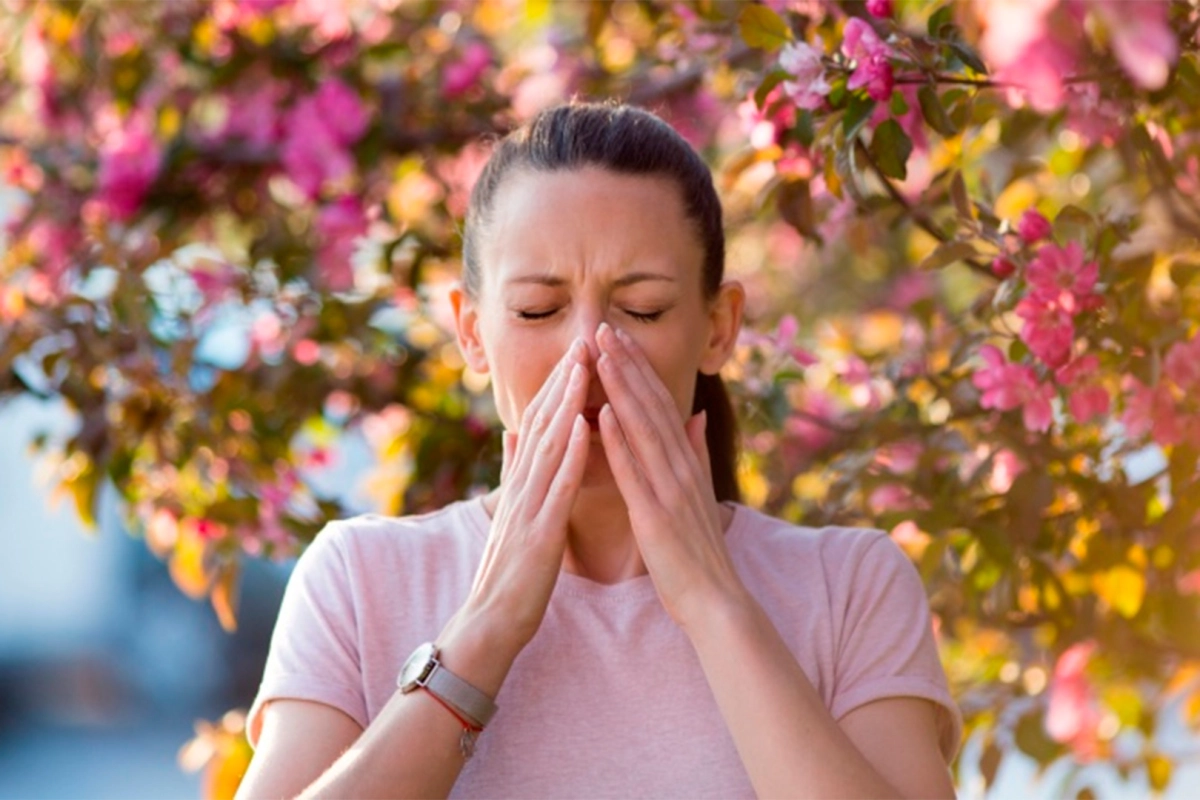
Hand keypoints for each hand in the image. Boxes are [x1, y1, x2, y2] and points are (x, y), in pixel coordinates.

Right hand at [440, 339, 591, 666]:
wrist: (489, 623)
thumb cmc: (508, 572)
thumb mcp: (511, 513)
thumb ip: (513, 472)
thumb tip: (512, 432)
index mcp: (521, 483)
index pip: (540, 424)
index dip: (557, 386)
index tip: (577, 351)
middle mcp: (521, 488)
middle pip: (543, 424)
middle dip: (563, 381)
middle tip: (582, 340)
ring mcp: (527, 508)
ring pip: (548, 446)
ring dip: (566, 404)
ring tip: (583, 367)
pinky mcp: (538, 534)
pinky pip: (556, 488)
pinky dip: (570, 455)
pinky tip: (584, 427)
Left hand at [594, 322, 747, 627]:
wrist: (714, 600)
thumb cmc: (698, 551)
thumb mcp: (699, 492)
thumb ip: (695, 451)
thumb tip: (694, 415)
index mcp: (685, 461)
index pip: (659, 404)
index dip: (638, 368)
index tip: (618, 336)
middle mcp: (680, 467)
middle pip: (651, 405)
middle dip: (627, 364)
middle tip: (603, 327)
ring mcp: (670, 489)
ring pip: (642, 428)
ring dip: (621, 388)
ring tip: (601, 353)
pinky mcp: (655, 514)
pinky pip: (634, 472)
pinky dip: (619, 441)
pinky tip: (602, 414)